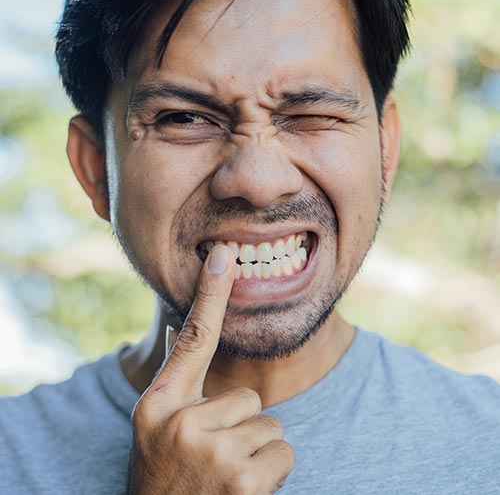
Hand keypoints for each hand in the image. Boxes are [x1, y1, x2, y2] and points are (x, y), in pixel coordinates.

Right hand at [127, 245, 294, 493]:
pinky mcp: (244, 481)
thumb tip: (179, 332)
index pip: (192, 339)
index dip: (210, 294)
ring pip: (269, 424)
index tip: (223, 254)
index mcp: (158, 406)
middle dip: (241, 427)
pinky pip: (284, 451)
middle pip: (249, 396)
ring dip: (255, 452)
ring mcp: (212, 452)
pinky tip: (242, 492)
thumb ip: (178, 384)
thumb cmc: (165, 478)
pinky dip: (272, 474)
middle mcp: (181, 424)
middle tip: (214, 458)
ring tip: (225, 478)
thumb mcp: (158, 430)